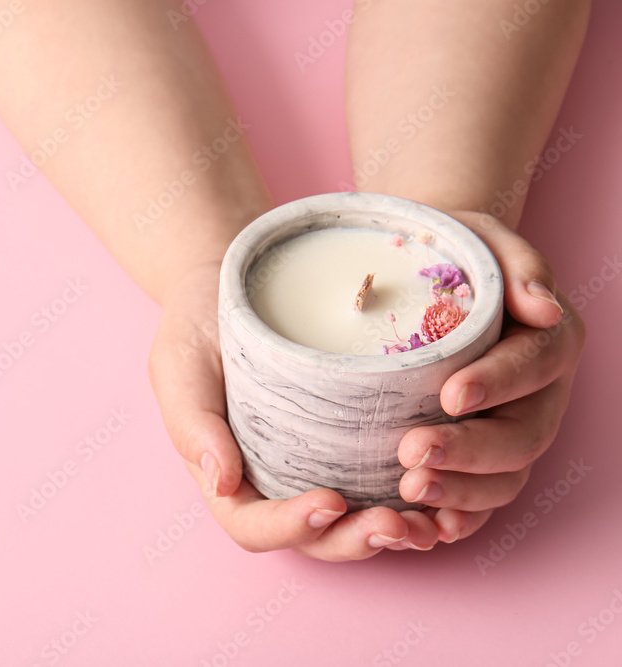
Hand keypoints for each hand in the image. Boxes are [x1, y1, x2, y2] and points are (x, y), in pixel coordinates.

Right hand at [149, 262, 439, 560]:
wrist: (227, 286)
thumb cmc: (196, 326)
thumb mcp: (179, 365)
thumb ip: (191, 422)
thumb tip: (220, 481)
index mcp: (226, 478)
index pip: (254, 525)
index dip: (292, 527)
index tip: (330, 501)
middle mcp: (272, 485)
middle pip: (315, 539)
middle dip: (356, 541)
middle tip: (399, 525)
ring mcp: (312, 469)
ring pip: (353, 524)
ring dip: (393, 533)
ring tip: (433, 521)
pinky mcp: (347, 444)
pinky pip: (380, 486)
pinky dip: (414, 502)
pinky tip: (447, 490)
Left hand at [395, 210, 586, 541]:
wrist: (425, 277)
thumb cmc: (452, 252)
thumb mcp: (480, 237)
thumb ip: (515, 262)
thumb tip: (542, 304)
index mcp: (548, 339)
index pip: (535, 365)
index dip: (499, 383)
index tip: (450, 394)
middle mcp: (540, 394)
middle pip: (523, 435)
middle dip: (470, 450)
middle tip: (412, 452)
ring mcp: (514, 431)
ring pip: (506, 478)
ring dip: (461, 491)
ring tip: (409, 488)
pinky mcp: (483, 461)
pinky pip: (482, 501)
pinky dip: (460, 518)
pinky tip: (427, 526)